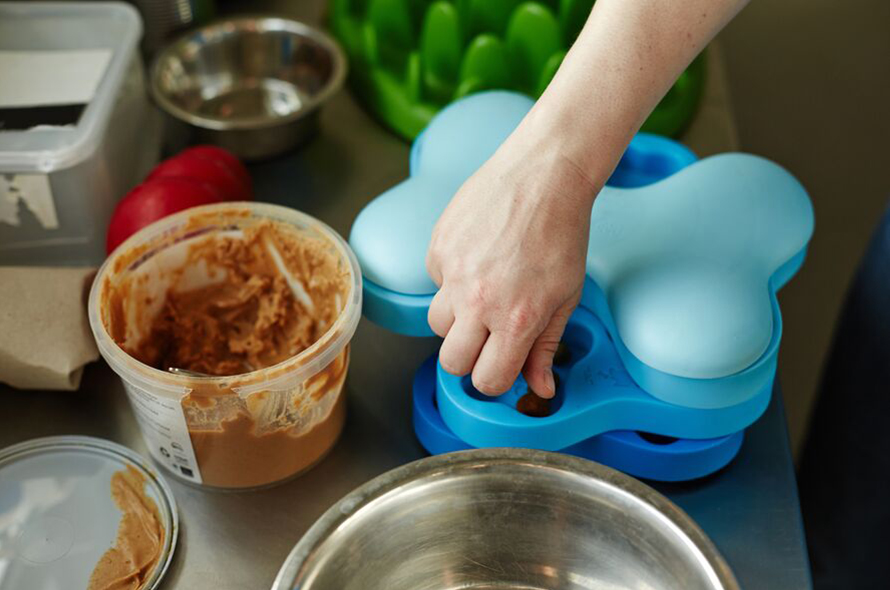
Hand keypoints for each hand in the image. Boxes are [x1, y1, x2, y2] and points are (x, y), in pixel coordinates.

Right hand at [426, 131, 598, 397]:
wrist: (544, 174)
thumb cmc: (562, 232)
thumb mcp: (566, 296)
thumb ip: (547, 346)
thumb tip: (541, 389)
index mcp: (516, 319)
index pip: (487, 380)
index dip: (495, 378)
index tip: (502, 365)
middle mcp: (478, 301)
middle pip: (451, 362)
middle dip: (470, 358)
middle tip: (488, 337)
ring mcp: (453, 273)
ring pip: (437, 324)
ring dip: (457, 319)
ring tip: (483, 292)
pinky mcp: (438, 246)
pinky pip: (435, 280)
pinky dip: (452, 278)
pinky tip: (478, 257)